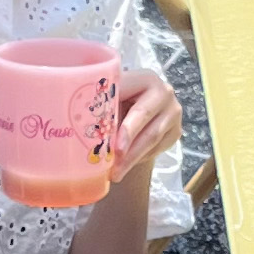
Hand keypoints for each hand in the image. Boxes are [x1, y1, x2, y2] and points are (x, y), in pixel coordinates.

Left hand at [107, 64, 181, 184]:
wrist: (134, 100)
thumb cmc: (114, 97)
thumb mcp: (108, 96)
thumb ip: (101, 107)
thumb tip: (77, 127)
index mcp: (146, 79)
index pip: (136, 107)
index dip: (125, 129)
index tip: (113, 149)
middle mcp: (164, 93)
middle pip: (148, 127)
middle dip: (129, 151)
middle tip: (114, 170)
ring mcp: (173, 112)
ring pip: (153, 140)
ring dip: (133, 160)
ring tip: (115, 174)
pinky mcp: (175, 131)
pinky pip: (157, 149)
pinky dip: (140, 158)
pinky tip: (126, 165)